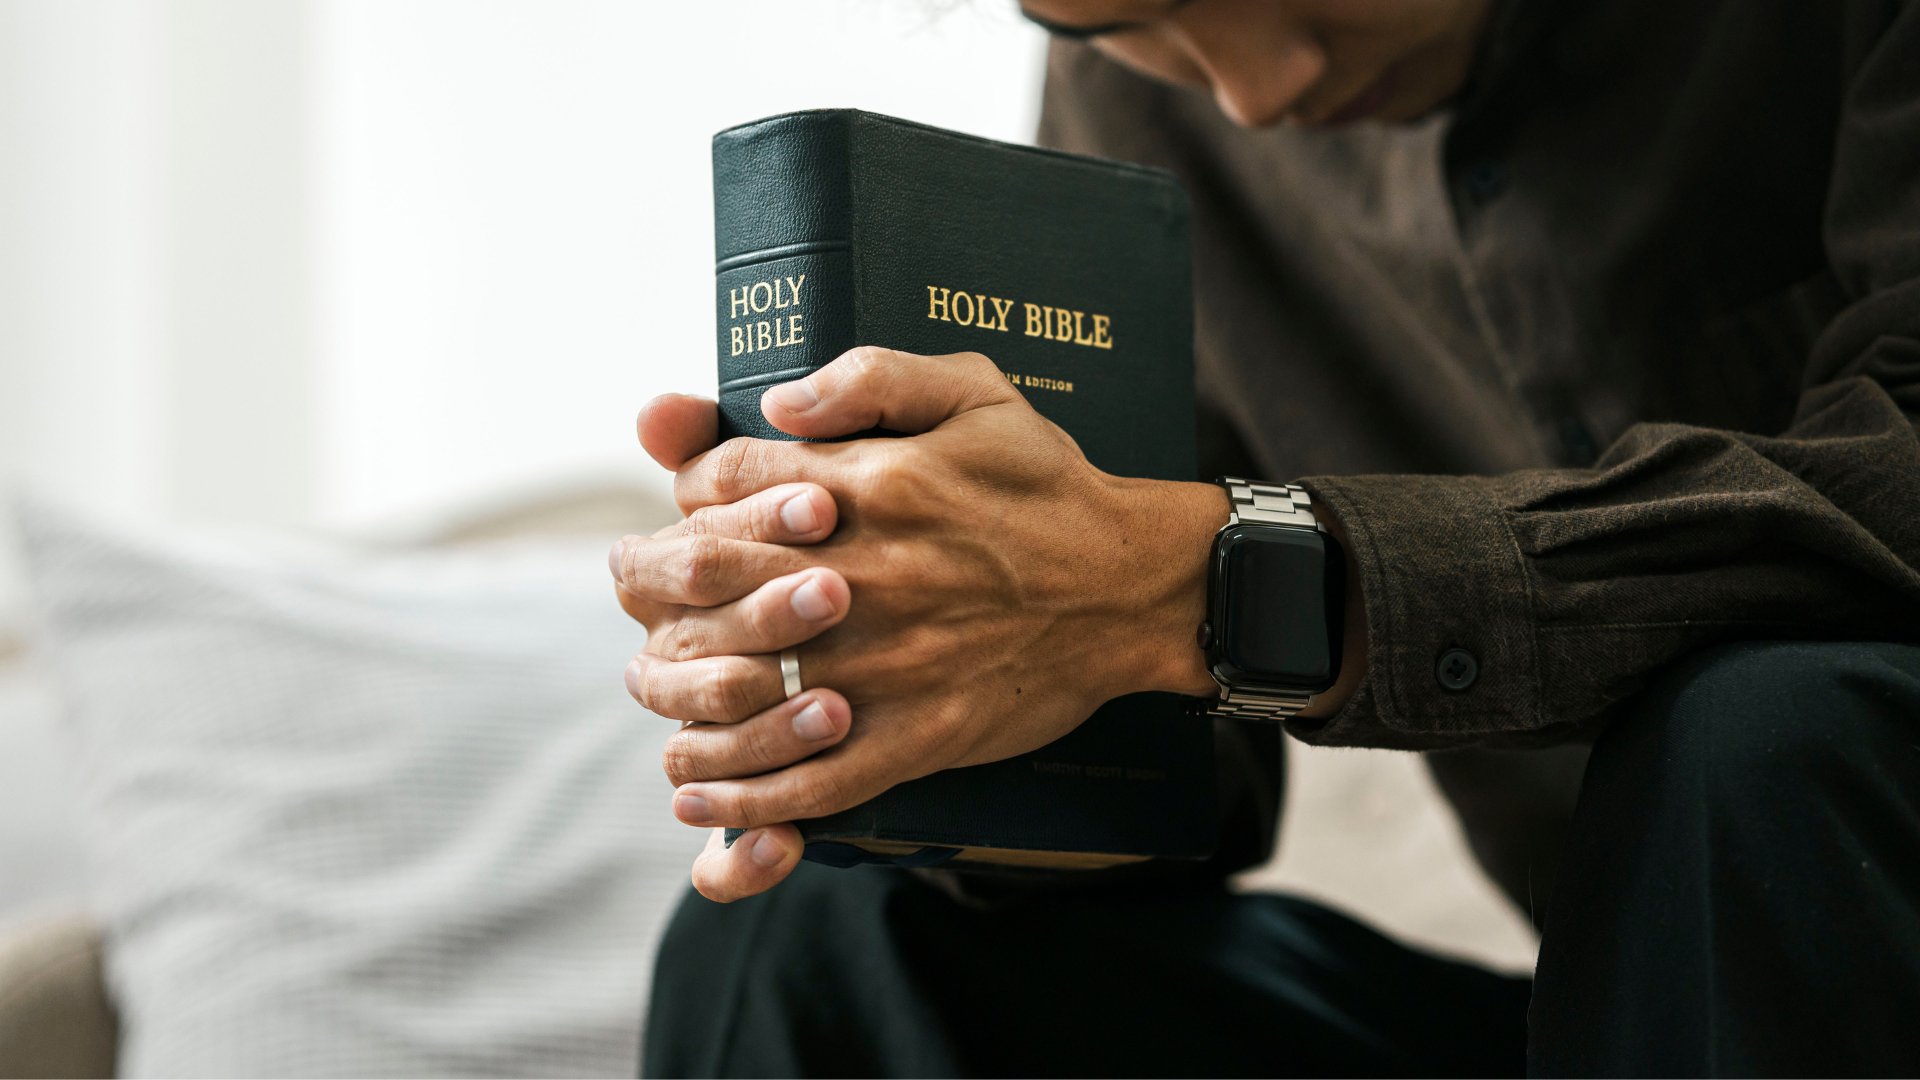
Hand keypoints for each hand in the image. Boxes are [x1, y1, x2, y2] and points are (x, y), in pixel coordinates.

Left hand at [614, 347, 1365, 900]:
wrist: (1133, 585)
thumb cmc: (1048, 484)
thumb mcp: (974, 391)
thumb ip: (871, 376)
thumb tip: (776, 401)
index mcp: (872, 482)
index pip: (724, 480)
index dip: (688, 491)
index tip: (690, 507)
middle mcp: (868, 571)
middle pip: (711, 575)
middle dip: (659, 581)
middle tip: (646, 593)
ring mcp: (891, 660)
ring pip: (746, 682)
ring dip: (681, 695)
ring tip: (660, 696)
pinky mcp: (920, 732)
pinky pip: (813, 776)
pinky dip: (748, 795)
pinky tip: (703, 797)